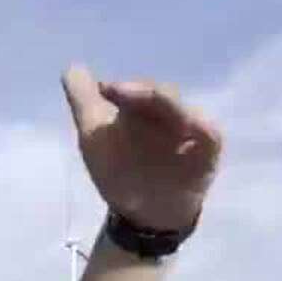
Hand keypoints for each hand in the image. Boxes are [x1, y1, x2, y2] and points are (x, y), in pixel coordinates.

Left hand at [62, 66, 222, 234]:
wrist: (143, 212)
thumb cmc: (120, 170)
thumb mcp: (94, 137)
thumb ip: (84, 101)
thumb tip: (72, 68)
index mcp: (143, 106)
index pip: (137, 91)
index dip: (122, 89)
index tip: (103, 89)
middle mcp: (169, 111)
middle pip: (161, 96)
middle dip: (143, 94)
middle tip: (119, 94)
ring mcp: (192, 128)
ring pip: (182, 110)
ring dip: (167, 105)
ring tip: (153, 110)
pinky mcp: (209, 147)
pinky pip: (208, 133)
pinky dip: (197, 126)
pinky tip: (184, 124)